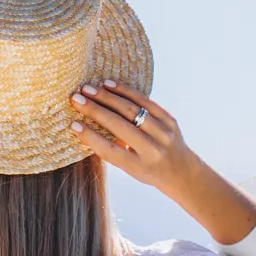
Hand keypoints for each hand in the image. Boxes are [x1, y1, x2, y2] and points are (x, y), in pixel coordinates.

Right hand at [67, 79, 196, 189]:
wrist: (182, 171)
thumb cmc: (146, 170)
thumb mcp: (129, 169)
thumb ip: (112, 150)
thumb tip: (87, 124)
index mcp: (138, 166)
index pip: (110, 150)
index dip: (90, 137)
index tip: (73, 124)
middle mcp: (152, 149)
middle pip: (119, 126)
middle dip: (95, 110)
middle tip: (76, 98)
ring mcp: (164, 133)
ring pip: (132, 110)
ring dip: (107, 97)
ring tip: (88, 89)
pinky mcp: (170, 119)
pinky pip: (145, 101)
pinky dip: (125, 91)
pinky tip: (109, 84)